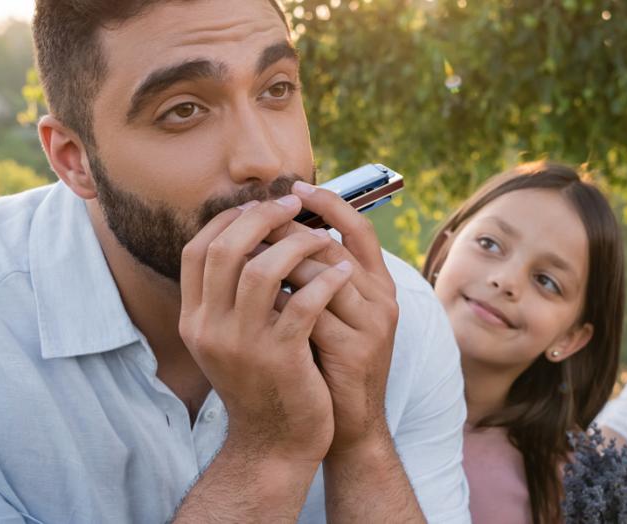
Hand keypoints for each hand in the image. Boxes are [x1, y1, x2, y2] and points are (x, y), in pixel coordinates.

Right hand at [179, 195, 354, 463]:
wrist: (275, 443)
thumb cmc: (262, 382)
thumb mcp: (231, 338)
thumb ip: (231, 295)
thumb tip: (249, 235)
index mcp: (194, 320)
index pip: (197, 250)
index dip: (228, 220)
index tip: (260, 206)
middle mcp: (209, 329)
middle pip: (224, 250)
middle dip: (261, 219)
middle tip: (293, 204)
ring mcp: (243, 344)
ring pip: (262, 270)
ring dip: (297, 244)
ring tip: (323, 238)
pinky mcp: (280, 358)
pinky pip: (303, 304)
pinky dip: (326, 281)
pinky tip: (345, 272)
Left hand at [277, 180, 399, 456]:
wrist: (349, 426)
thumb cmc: (332, 365)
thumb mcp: (333, 314)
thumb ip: (318, 278)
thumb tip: (279, 231)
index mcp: (380, 286)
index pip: (360, 229)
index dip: (329, 203)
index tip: (294, 186)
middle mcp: (382, 301)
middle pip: (331, 247)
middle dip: (285, 232)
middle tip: (252, 219)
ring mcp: (371, 328)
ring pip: (317, 276)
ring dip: (275, 264)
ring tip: (244, 257)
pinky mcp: (353, 353)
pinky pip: (307, 313)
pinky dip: (277, 302)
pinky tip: (251, 300)